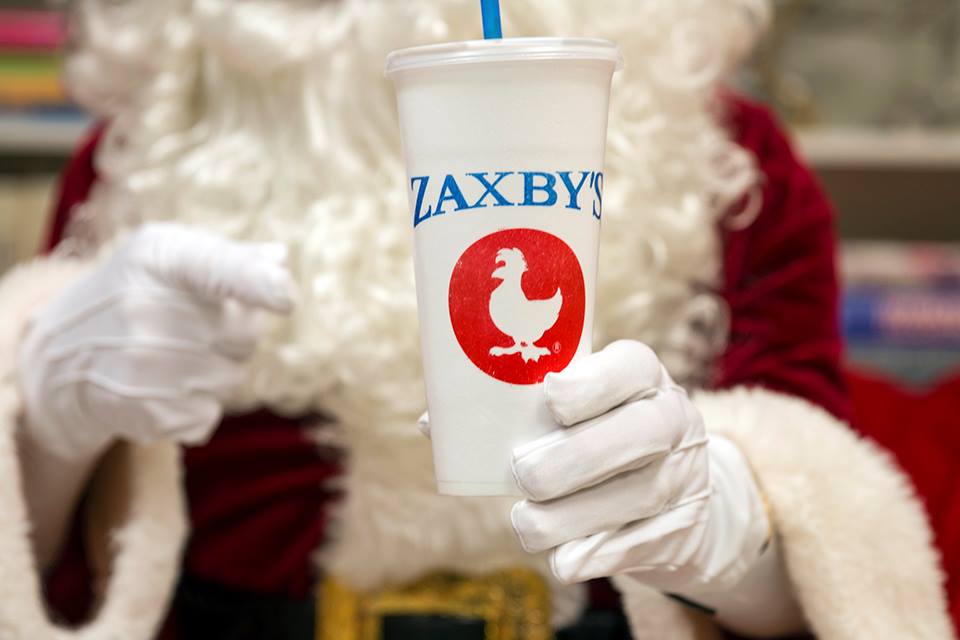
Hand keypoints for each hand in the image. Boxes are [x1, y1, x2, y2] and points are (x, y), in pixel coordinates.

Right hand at [18, 222, 295, 458]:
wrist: (63, 353)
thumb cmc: (138, 291)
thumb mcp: (173, 255)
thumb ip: (232, 258)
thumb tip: (280, 262)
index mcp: (160, 256)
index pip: (217, 266)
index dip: (257, 283)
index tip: (286, 296)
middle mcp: (143, 307)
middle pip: (244, 333)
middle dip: (235, 333)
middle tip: (194, 327)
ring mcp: (139, 362)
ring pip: (232, 377)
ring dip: (218, 371)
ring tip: (175, 357)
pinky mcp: (138, 409)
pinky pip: (208, 414)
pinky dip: (197, 408)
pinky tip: (163, 389)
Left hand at [510, 340, 768, 596]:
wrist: (671, 489)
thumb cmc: (599, 432)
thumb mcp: (585, 403)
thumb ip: (537, 403)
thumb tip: (456, 421)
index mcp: (645, 377)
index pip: (631, 366)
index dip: (593, 382)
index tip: (550, 395)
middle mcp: (675, 419)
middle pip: (641, 433)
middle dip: (576, 456)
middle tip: (524, 473)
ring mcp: (685, 476)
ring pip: (640, 495)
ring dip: (576, 514)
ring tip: (527, 523)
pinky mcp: (682, 528)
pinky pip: (644, 543)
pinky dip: (599, 554)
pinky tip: (562, 560)